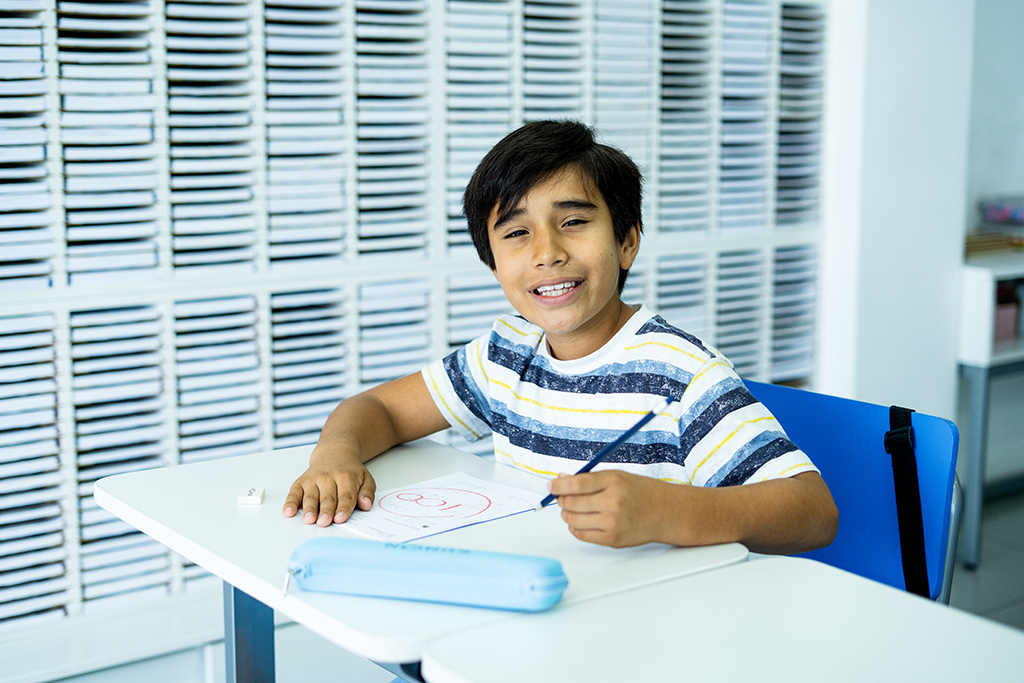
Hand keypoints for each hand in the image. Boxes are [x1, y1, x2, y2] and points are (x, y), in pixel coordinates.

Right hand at [282, 449, 375, 526]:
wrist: (334, 452)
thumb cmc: (349, 470)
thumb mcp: (365, 478)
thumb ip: (367, 492)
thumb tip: (366, 504)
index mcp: (346, 477)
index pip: (346, 496)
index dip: (343, 508)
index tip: (341, 518)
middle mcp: (328, 477)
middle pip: (327, 498)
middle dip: (326, 510)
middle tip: (324, 522)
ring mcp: (313, 479)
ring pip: (311, 496)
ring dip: (309, 508)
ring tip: (309, 519)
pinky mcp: (301, 482)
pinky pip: (294, 493)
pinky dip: (290, 502)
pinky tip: (289, 511)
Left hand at [549, 469, 666, 547]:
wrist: (665, 512)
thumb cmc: (641, 492)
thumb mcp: (616, 476)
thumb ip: (588, 478)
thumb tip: (560, 479)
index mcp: (614, 482)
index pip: (576, 484)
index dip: (558, 485)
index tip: (551, 485)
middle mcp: (613, 502)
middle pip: (570, 503)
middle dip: (561, 499)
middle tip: (563, 496)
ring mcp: (612, 523)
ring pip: (572, 520)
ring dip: (568, 513)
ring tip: (577, 508)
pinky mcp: (612, 539)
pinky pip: (581, 534)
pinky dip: (576, 527)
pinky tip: (584, 520)